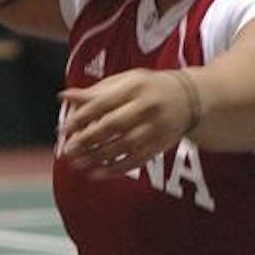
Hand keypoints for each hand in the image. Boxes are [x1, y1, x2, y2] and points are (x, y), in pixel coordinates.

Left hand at [57, 69, 198, 178]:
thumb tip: (64, 96)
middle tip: (68, 150)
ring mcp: (156, 127)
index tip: (64, 128)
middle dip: (88, 139)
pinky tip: (97, 173)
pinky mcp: (160, 144)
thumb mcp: (125, 81)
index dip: (81, 117)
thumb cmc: (149, 88)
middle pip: (114, 125)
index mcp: (135, 87)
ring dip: (98, 157)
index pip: (103, 103)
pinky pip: (136, 160)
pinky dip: (116, 169)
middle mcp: (147, 106)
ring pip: (124, 146)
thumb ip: (96, 91)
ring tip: (78, 163)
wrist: (190, 98)